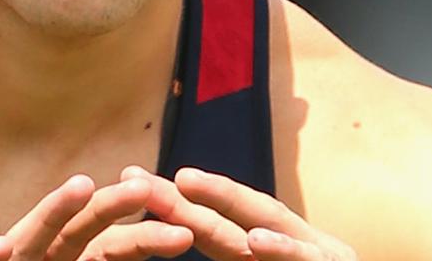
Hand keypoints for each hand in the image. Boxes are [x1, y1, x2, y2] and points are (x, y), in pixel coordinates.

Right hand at [0, 174, 193, 260]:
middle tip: (146, 189)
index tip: (184, 233)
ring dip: (54, 211)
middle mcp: (41, 257)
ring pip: (31, 237)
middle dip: (111, 207)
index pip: (111, 247)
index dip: (144, 237)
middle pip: (80, 231)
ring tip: (82, 186)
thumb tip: (168, 249)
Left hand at [122, 166, 357, 260]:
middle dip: (184, 197)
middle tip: (138, 178)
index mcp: (277, 259)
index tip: (132, 182)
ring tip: (187, 183)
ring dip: (228, 204)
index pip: (219, 229)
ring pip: (267, 228)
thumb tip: (221, 246)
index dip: (177, 205)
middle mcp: (299, 251)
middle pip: (232, 220)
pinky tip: (254, 240)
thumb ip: (246, 260)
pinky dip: (283, 250)